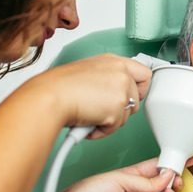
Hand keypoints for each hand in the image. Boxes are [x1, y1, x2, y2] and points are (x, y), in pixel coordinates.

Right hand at [19, 53, 151, 138]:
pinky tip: (88, 122)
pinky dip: (101, 131)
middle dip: (121, 109)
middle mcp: (120, 71)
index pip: (143, 73)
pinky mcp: (118, 106)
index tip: (132, 96)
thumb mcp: (87, 74)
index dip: (140, 89)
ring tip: (90, 115)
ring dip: (110, 121)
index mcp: (112, 61)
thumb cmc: (58, 88)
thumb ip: (106, 80)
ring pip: (127, 114)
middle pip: (138, 98)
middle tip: (102, 110)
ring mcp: (122, 88)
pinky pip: (116, 127)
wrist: (49, 97)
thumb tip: (113, 94)